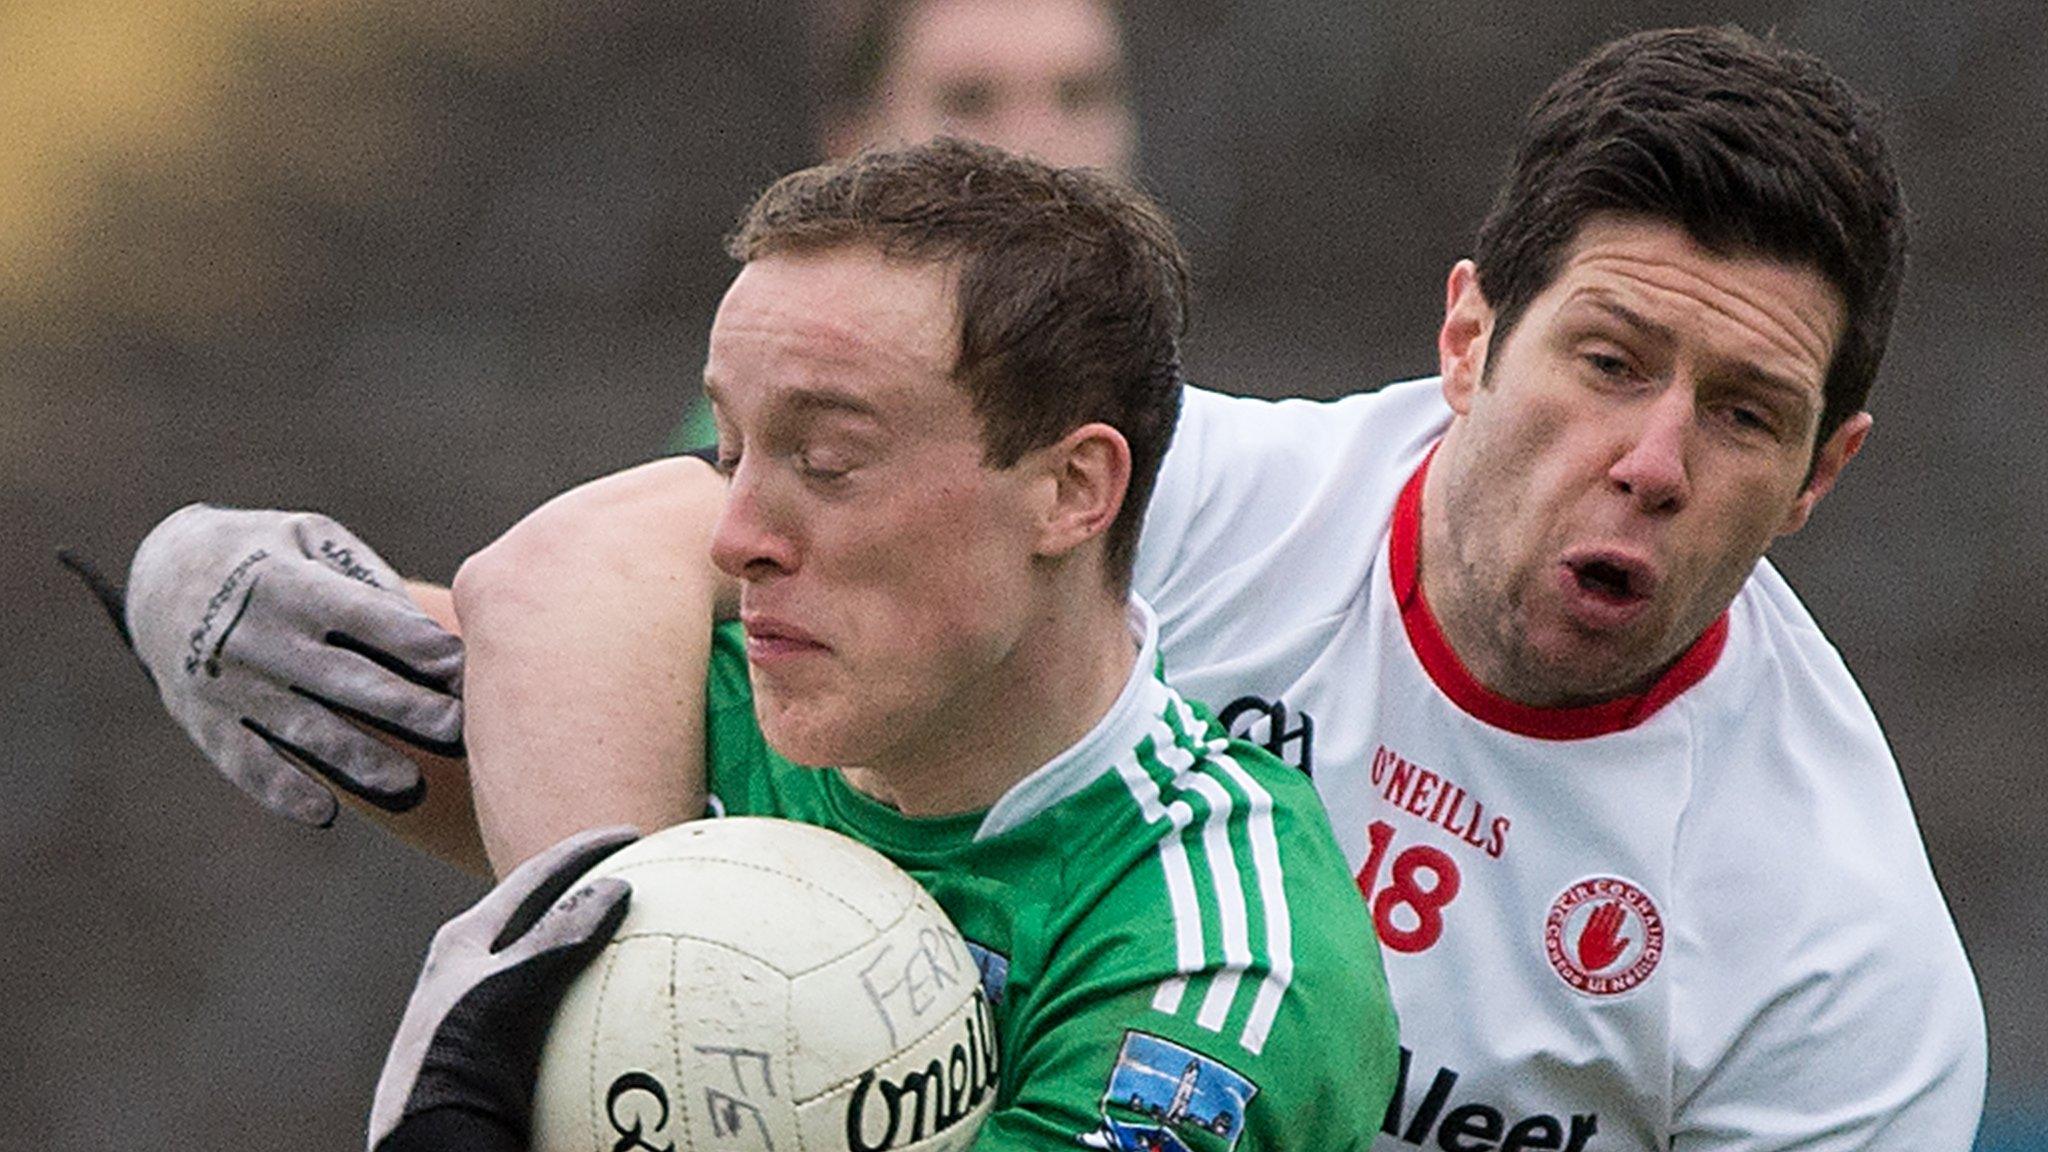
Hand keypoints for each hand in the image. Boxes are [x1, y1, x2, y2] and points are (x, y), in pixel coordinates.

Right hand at [63, 503, 464, 826]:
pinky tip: (325, 813)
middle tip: (459, 729)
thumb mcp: (310, 537)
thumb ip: (366, 578)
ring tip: (409, 782)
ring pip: (305, 730)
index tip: (465, 668)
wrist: (159, 575)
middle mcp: (259, 637)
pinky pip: (248, 764)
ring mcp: (230, 685)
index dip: (419, 645)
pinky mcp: (207, 723)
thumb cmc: (267, 554)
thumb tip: (426, 628)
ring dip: (358, 759)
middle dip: (406, 707)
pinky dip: (283, 791)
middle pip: (346, 680)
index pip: (366, 619)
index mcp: (289, 584)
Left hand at [368, 826, 636, 1151]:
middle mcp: (478, 968)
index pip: (533, 876)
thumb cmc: (454, 1064)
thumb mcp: (503, 992)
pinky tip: (633, 1015)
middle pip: (546, 913)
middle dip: (593, 890)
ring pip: (557, 962)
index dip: (582, 849)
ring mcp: (493, 1010)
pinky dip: (601, 1001)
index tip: (632, 835)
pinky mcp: (508, 1049)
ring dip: (598, 945)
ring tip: (645, 938)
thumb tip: (617, 886)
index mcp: (465, 940)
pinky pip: (567, 1012)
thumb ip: (554, 937)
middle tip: (642, 874)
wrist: (431, 1140)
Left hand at [1576, 899, 1631, 971]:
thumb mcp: (1612, 958)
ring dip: (1604, 910)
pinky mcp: (1584, 933)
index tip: (1624, 909)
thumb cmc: (1599, 963)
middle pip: (1608, 920)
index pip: (1616, 926)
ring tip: (1609, 903)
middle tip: (1617, 901)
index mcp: (1608, 941)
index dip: (1620, 917)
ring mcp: (1592, 933)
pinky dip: (1593, 914)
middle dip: (1613, 910)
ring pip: (1599, 919)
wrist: (1584, 967)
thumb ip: (1620, 948)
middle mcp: (1600, 936)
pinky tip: (1596, 908)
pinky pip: (1589, 922)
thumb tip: (1627, 938)